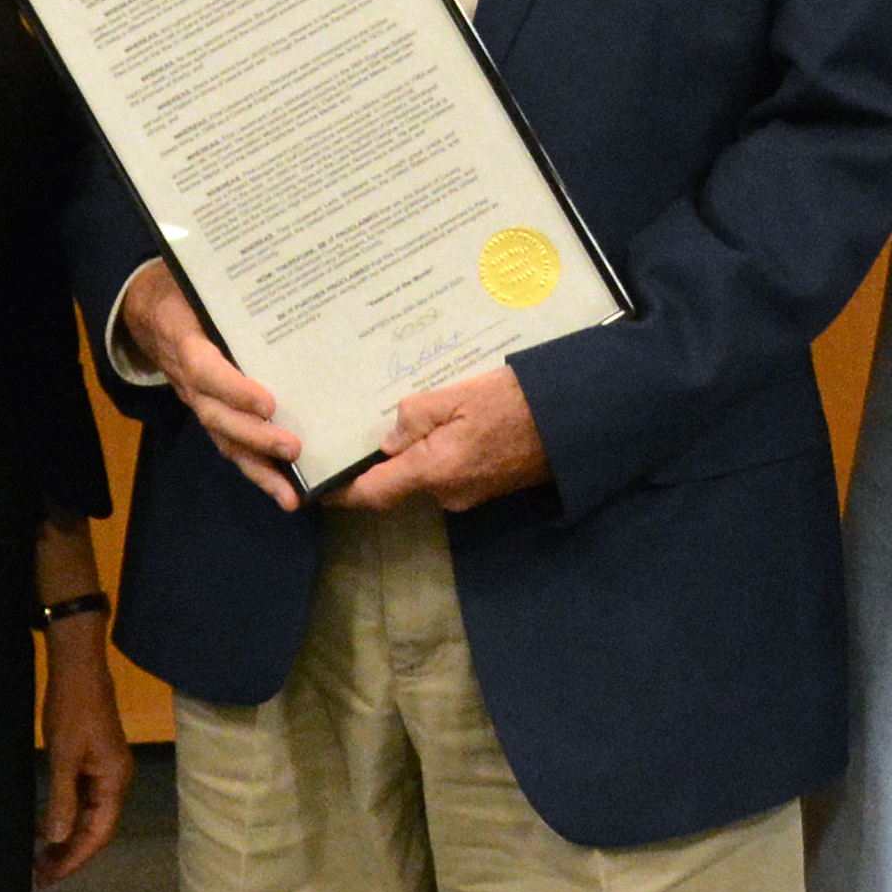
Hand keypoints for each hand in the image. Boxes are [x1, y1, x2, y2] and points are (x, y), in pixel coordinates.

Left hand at [31, 623, 129, 881]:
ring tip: (41, 859)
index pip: (99, 834)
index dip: (75, 858)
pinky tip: (46, 827)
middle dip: (70, 853)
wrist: (78, 670)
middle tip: (40, 875)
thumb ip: (62, 800)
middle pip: (96, 829)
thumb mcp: (63, 757)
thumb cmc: (71, 711)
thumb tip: (56, 839)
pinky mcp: (93, 763)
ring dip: (67, 838)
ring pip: (89, 817)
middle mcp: (115, 782)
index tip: (50, 877)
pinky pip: (82, 801)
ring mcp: (105, 773)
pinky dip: (66, 817)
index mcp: (114, 783)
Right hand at [118, 263, 304, 508]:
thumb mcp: (194, 277)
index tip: (268, 402)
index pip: (204, 368)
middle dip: (254, 436)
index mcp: (183, 337)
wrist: (147, 307)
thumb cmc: (183, 286)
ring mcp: (197, 400)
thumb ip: (225, 281)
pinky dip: (257, 472)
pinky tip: (286, 493)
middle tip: (294, 448)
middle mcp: (187, 378)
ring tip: (291, 494)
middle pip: (216, 415)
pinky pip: (229, 446)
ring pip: (223, 439)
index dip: (233, 388)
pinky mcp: (210, 413)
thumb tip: (279, 263)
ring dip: (258, 468)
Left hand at [339, 361, 549, 512]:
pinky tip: (457, 424)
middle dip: (392, 455)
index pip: (374, 493)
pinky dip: (444, 453)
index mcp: (434, 470)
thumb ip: (416, 418)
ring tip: (432, 412)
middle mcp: (447, 493)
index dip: (343, 494)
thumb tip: (388, 442)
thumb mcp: (459, 395)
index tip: (318, 490)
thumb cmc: (516, 402)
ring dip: (423, 451)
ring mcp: (469, 495)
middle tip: (385, 417)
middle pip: (401, 480)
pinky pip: (451, 473)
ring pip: (428, 474)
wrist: (573, 422)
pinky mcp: (486, 489)